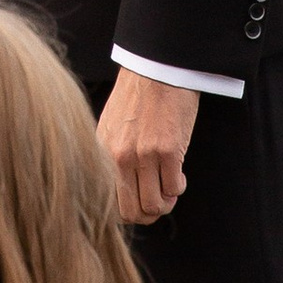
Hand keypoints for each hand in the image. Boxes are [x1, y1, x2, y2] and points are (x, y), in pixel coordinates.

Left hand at [98, 71, 197, 223]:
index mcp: (103, 152)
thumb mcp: (110, 126)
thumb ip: (111, 156)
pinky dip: (178, 188)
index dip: (127, 209)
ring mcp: (144, 155)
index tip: (138, 200)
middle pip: (132, 212)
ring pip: (154, 205)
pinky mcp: (169, 150)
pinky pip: (174, 188)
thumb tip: (119, 189)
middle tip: (158, 199)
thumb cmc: (136, 95)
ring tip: (169, 185)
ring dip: (166, 201)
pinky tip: (179, 173)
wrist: (157, 68)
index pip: (109, 203)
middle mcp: (120, 158)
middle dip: (148, 214)